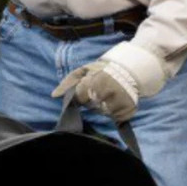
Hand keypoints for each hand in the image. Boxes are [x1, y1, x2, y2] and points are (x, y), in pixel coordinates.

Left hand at [51, 42, 167, 121]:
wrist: (131, 68)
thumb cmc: (104, 69)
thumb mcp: (85, 70)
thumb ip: (68, 82)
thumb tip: (54, 95)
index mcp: (95, 80)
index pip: (80, 97)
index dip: (81, 96)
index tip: (87, 91)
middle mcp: (108, 92)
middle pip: (91, 107)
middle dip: (93, 101)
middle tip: (100, 91)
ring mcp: (119, 102)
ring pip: (103, 113)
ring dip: (104, 107)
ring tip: (110, 95)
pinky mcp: (128, 110)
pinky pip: (116, 117)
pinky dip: (115, 112)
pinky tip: (117, 101)